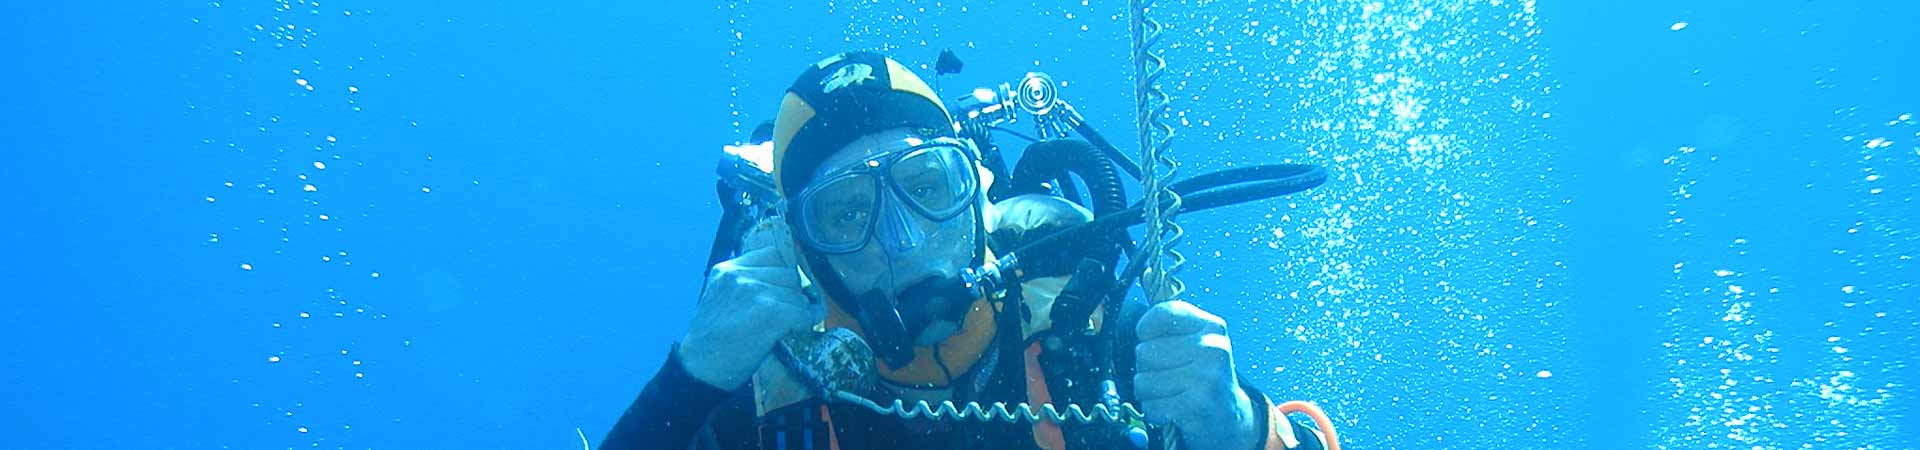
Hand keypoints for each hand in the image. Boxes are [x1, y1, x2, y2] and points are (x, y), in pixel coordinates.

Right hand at [678, 246, 814, 389]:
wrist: (700, 369)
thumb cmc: (712, 341)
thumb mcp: (720, 299)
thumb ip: (746, 286)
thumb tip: (786, 285)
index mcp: (727, 270)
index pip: (772, 255)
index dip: (781, 276)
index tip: (780, 292)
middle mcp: (740, 275)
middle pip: (789, 275)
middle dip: (792, 295)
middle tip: (786, 315)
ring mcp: (755, 292)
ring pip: (799, 296)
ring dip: (798, 313)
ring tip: (786, 327)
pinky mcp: (771, 313)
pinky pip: (803, 314)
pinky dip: (803, 326)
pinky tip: (791, 334)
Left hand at [1135, 301, 1260, 449]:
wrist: (1230, 418)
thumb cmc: (1203, 378)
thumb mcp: (1197, 344)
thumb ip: (1171, 326)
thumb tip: (1143, 311)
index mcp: (1211, 327)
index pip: (1163, 313)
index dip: (1145, 329)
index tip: (1150, 342)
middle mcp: (1212, 348)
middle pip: (1144, 351)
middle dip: (1146, 370)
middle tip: (1169, 379)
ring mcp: (1207, 376)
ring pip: (1143, 381)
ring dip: (1149, 394)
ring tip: (1171, 395)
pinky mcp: (1198, 404)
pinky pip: (1151, 406)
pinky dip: (1155, 413)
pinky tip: (1172, 412)